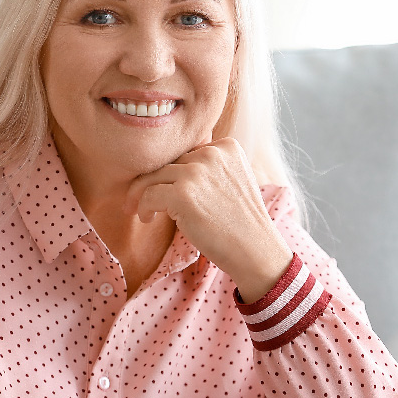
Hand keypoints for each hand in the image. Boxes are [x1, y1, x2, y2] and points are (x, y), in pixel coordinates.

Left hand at [124, 137, 292, 301]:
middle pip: (169, 162)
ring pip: (153, 176)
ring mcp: (197, 172)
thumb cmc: (241, 223)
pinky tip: (147, 218)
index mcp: (227, 146)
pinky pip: (148, 194)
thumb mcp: (233, 181)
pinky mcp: (182, 193)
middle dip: (154, 182)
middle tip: (143, 201)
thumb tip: (167, 168)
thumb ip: (209, 168)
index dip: (174, 173)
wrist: (255, 251)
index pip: (187, 153)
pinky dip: (143, 207)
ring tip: (143, 211)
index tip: (168, 189)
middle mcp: (212, 153)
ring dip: (142, 194)